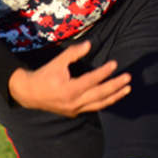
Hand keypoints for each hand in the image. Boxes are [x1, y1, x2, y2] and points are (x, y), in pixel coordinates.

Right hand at [7, 40, 131, 116]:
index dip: (104, 72)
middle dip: (116, 86)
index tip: (115, 64)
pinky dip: (104, 101)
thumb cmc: (44, 75)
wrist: (29, 94)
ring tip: (127, 89)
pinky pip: (94, 108)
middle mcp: (74, 102)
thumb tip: (89, 44)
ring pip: (99, 104)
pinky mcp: (74, 113)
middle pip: (100, 94)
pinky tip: (113, 95)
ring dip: (115, 96)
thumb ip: (73, 53)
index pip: (92, 80)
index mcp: (69, 89)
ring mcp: (75, 110)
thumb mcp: (57, 62)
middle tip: (128, 78)